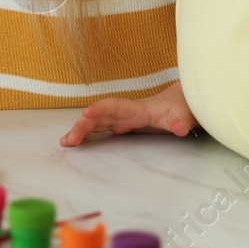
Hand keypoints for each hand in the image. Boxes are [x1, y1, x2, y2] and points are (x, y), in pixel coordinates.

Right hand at [59, 82, 195, 145]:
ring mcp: (120, 118)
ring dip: (80, 130)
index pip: (115, 106)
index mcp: (136, 109)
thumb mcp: (183, 116)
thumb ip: (180, 122)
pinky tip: (76, 141)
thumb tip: (179, 128)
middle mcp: (124, 112)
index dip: (100, 109)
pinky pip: (100, 128)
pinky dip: (87, 134)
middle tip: (70, 140)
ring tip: (65, 142)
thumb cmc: (179, 109)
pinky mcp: (120, 125)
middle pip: (99, 116)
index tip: (86, 114)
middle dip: (83, 125)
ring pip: (96, 122)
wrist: (178, 105)